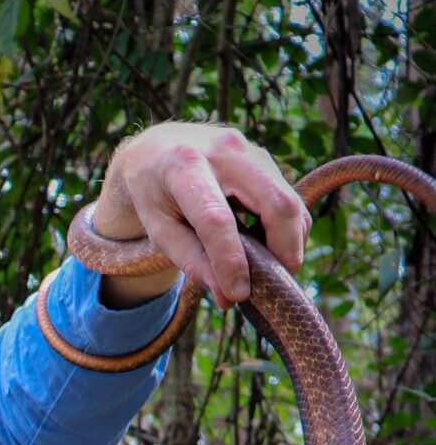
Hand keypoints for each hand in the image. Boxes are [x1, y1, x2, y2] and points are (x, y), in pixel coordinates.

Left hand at [92, 121, 309, 308]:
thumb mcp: (160, 230)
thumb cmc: (155, 195)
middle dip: (284, 249)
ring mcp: (250, 150)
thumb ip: (192, 262)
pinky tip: (266, 246)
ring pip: (289, 201)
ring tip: (268, 267)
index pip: (216, 218)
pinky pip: (288, 198)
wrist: (157, 147)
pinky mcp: (264, 157)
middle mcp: (224, 150)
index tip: (240, 293)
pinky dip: (285, 229)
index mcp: (184, 166)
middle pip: (276, 203)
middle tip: (276, 282)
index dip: (230, 259)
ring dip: (289, 242)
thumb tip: (229, 297)